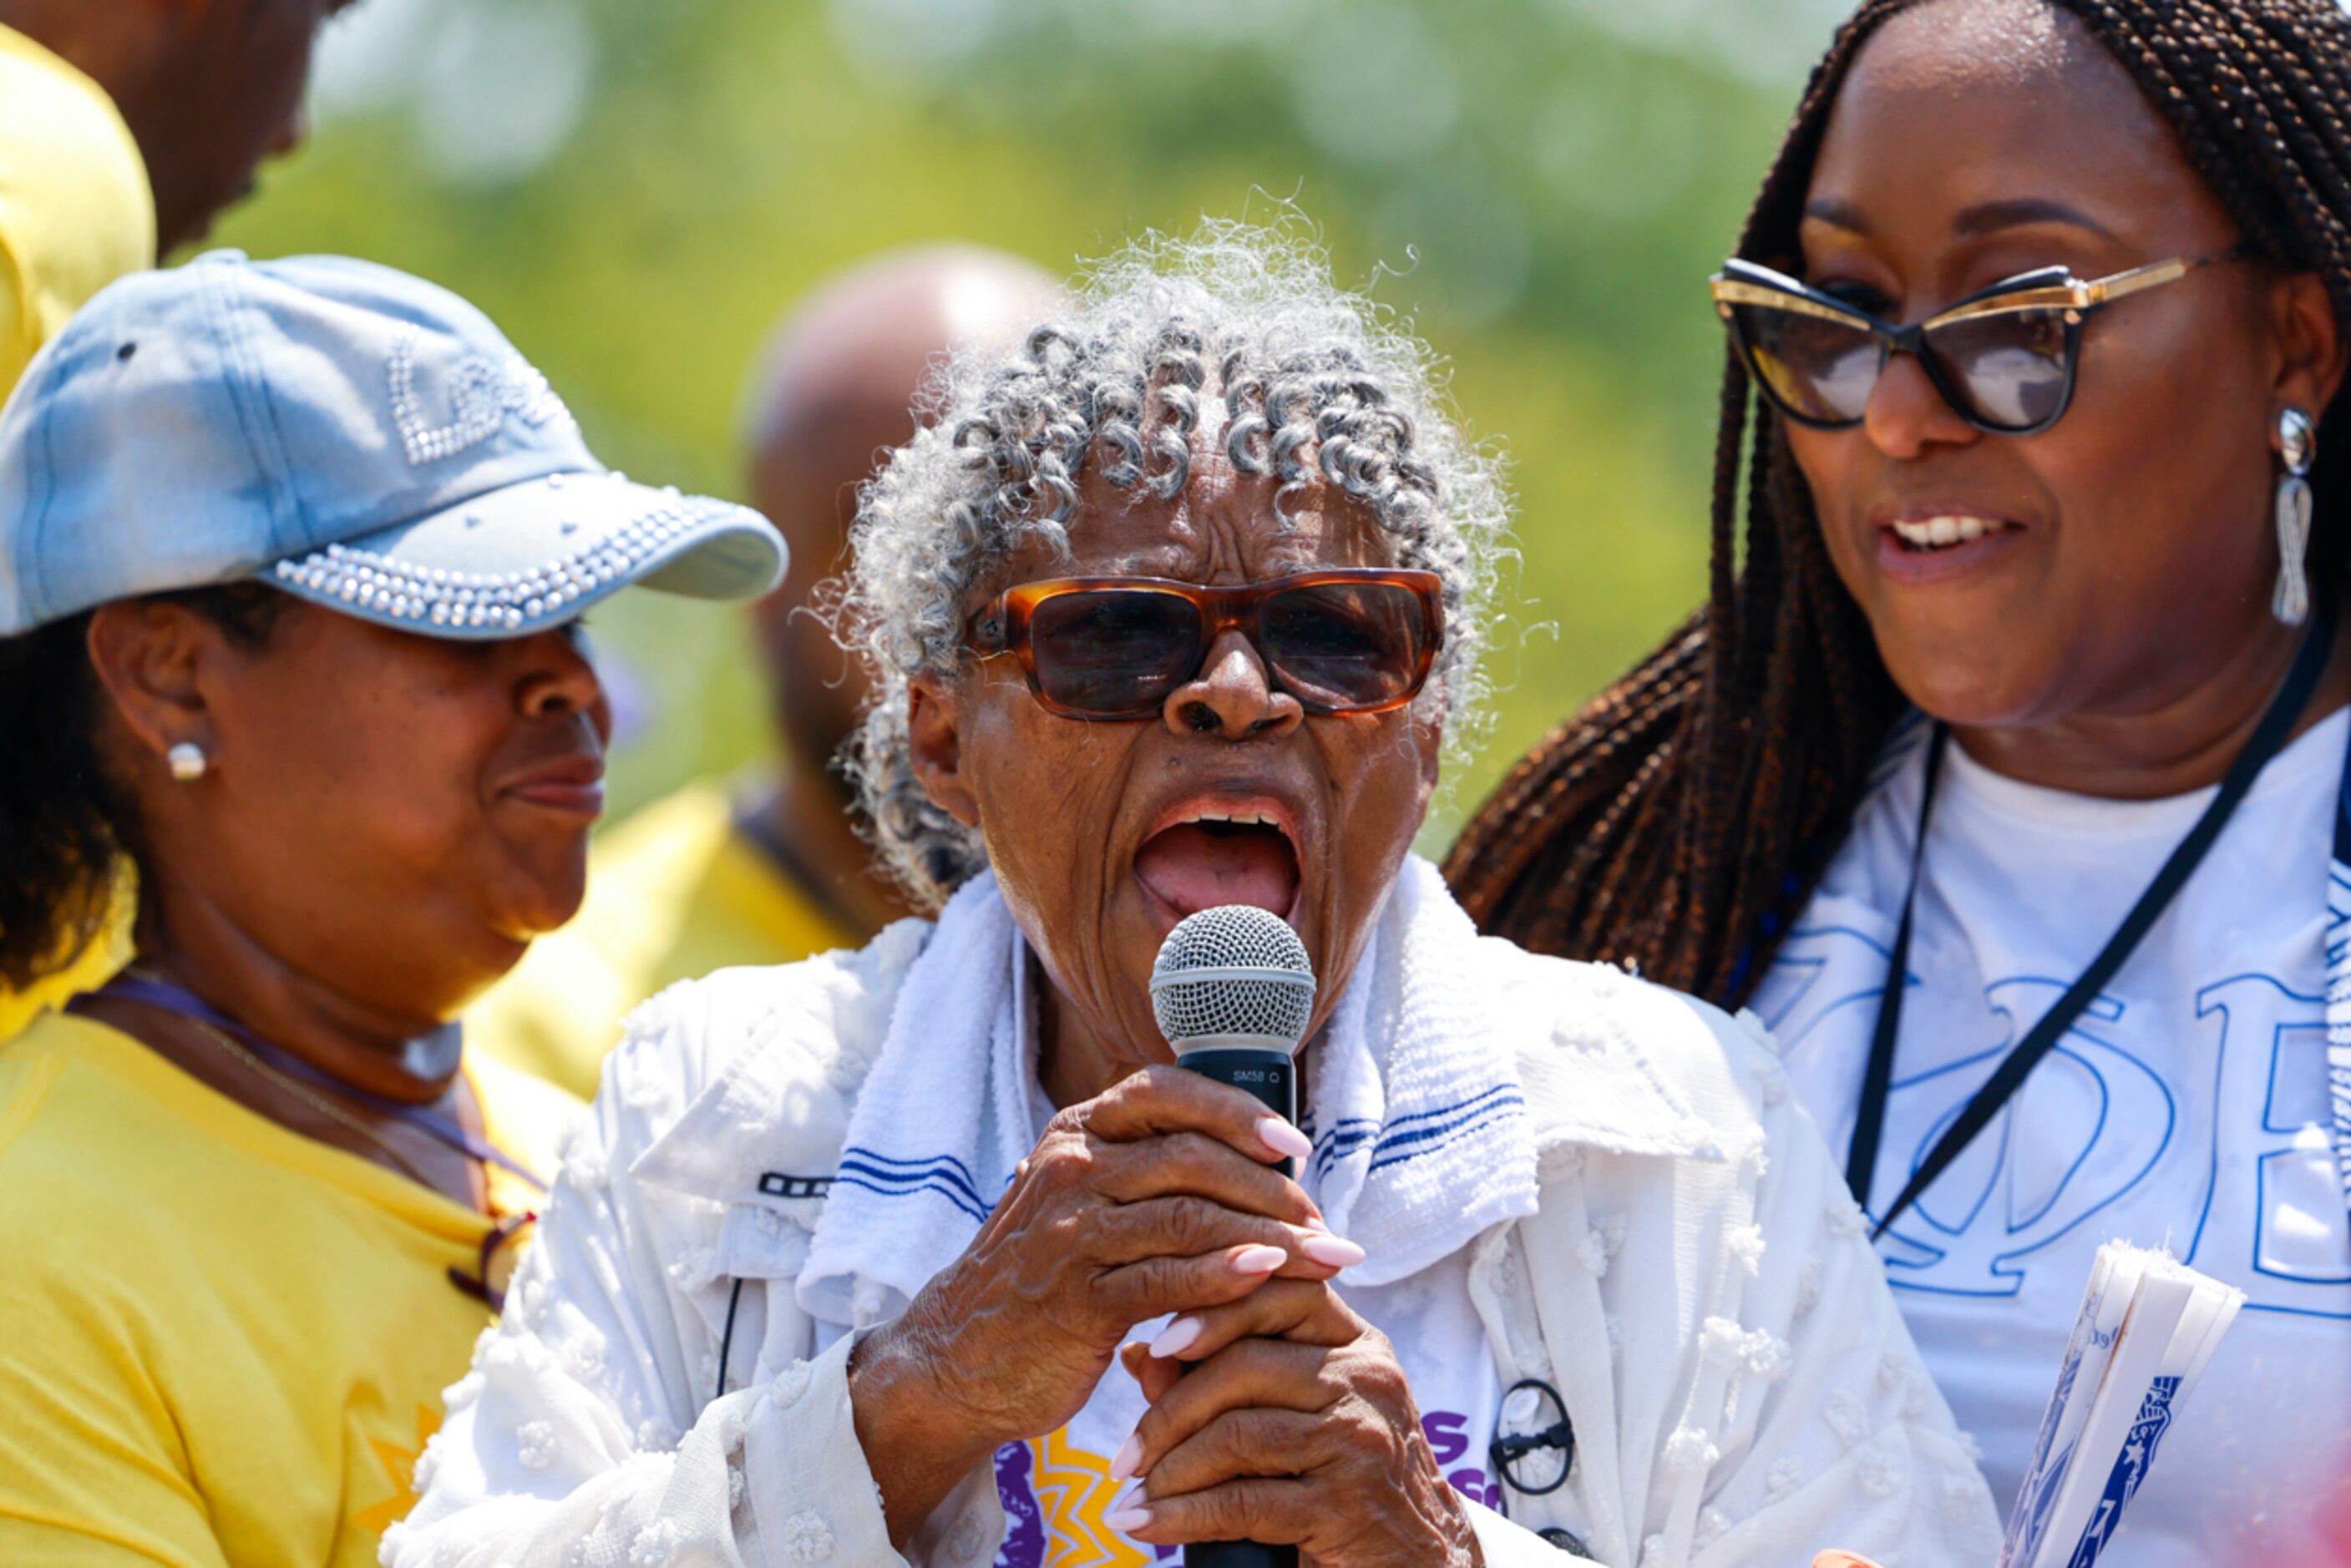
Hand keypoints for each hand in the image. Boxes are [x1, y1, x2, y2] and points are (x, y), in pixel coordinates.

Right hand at [847, 1066, 1360, 1543]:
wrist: (960, 1357)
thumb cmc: (1044, 1275)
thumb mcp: (1081, 1201)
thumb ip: (1146, 1169)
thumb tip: (1260, 1154)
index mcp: (1076, 1133)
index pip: (1167, 1093)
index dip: (1236, 1111)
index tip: (1293, 1144)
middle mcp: (1071, 1168)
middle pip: (1192, 1157)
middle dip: (1272, 1189)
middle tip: (1324, 1223)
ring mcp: (1071, 1231)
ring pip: (1192, 1217)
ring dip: (1272, 1238)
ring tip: (1326, 1259)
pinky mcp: (1077, 1297)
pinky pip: (1169, 1278)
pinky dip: (1227, 1277)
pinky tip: (1270, 1276)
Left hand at [1107, 1279, 1481, 1567]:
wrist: (1421, 1561)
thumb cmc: (1345, 1481)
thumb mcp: (1295, 1417)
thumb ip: (1223, 1380)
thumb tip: (1138, 1353)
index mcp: (1357, 1344)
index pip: (1281, 1293)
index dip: (1213, 1309)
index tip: (1158, 1342)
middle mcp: (1365, 1380)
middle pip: (1244, 1364)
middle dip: (1169, 1409)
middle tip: (1124, 1453)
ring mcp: (1360, 1440)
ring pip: (1237, 1433)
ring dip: (1169, 1469)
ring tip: (1130, 1493)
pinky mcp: (1347, 1504)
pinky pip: (1243, 1501)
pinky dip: (1182, 1516)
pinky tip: (1146, 1524)